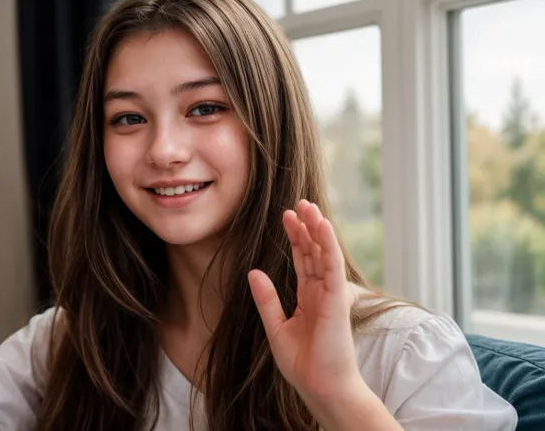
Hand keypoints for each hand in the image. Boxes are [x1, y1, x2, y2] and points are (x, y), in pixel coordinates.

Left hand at [248, 200, 359, 399]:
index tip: (287, 217)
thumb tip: (254, 271)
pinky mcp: (337, 301)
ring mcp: (331, 295)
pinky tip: (322, 226)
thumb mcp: (276, 327)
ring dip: (318, 229)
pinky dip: (328, 245)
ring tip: (308, 206)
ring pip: (325, 254)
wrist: (320, 388)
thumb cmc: (303, 364)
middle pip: (314, 252)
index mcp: (310, 298)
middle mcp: (322, 292)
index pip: (304, 260)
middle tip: (299, 203)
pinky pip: (333, 267)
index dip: (296, 237)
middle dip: (307, 227)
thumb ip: (267, 299)